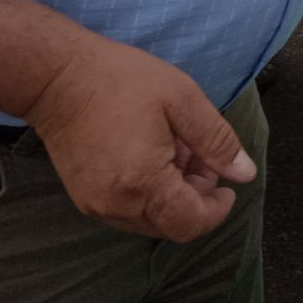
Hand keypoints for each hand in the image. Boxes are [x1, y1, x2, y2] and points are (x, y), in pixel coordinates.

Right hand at [24, 33, 257, 241]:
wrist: (57, 77)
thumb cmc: (121, 81)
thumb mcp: (181, 99)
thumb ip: (217, 140)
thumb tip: (245, 174)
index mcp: (144, 183)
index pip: (190, 223)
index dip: (216, 210)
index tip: (228, 185)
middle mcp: (118, 206)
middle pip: (171, 225)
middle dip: (196, 197)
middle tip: (201, 155)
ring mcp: (96, 205)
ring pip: (150, 220)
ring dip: (174, 195)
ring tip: (177, 149)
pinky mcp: (84, 198)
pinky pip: (128, 211)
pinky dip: (150, 194)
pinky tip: (153, 156)